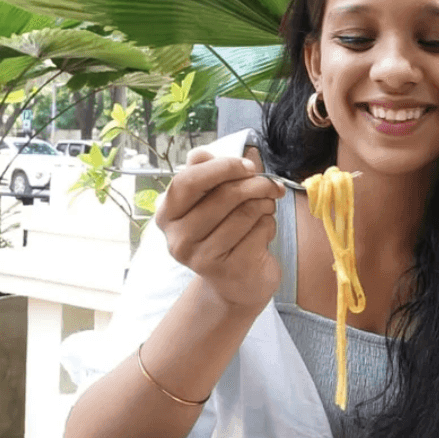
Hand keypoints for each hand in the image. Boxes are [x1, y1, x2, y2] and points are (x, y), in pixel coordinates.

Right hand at [156, 147, 285, 311]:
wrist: (237, 284)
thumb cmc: (224, 233)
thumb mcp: (211, 201)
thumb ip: (205, 174)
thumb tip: (200, 153)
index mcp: (168, 215)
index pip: (188, 181)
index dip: (222, 167)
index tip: (248, 166)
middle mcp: (179, 239)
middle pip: (224, 195)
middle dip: (255, 184)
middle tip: (270, 185)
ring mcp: (202, 258)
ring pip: (246, 212)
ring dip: (265, 204)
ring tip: (266, 208)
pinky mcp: (229, 270)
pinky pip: (259, 231)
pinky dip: (269, 225)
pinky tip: (264, 231)